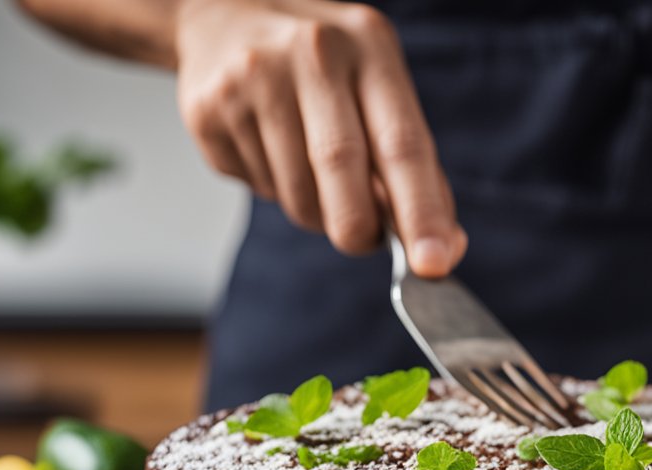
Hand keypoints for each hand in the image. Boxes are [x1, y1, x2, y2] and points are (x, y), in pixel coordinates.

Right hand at [175, 0, 465, 274]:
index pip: (403, 144)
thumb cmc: (323, 64)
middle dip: (359, 227)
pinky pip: (255, 187)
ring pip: (297, 193)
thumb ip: (413, 164)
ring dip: (315, 212)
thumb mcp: (378, 86)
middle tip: (364, 240)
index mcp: (369, 47)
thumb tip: (442, 246)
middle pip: (341, 168)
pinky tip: (268, 148)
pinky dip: (273, 191)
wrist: (224, 12)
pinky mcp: (209, 109)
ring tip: (311, 173)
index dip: (422, 210)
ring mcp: (253, 78)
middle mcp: (312, 53)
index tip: (434, 263)